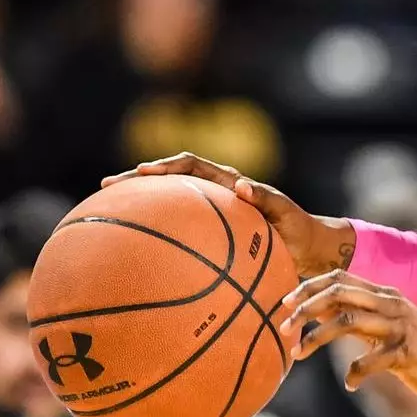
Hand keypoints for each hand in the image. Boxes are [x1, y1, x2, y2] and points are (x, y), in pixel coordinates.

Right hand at [102, 151, 353, 280]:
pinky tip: (139, 251)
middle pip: (171, 180)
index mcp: (230, 184)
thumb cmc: (299, 229)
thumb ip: (265, 199)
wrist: (309, 248)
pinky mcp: (212, 233)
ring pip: (171, 204)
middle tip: (107, 187)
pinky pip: (181, 230)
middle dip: (138, 180)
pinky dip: (160, 233)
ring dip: (143, 204)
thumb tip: (241, 186)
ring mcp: (212, 214)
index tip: (139, 173)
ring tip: (109, 211)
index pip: (190, 166)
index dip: (164, 167)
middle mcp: (217, 194)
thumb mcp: (285, 213)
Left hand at [281, 269, 416, 414]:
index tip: (284, 304)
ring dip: (316, 337)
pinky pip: (369, 361)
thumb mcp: (387, 329)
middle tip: (283, 327)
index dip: (308, 287)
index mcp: (385, 295)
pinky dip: (354, 373)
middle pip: (339, 292)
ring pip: (347, 321)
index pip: (340, 277)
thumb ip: (358, 318)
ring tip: (298, 354)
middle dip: (305, 307)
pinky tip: (350, 384)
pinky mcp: (407, 352)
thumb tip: (318, 313)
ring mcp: (400, 326)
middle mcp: (392, 304)